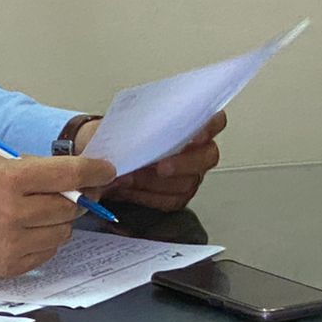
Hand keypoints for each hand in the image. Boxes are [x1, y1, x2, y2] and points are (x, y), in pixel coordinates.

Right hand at [0, 152, 116, 276]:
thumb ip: (39, 169)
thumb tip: (78, 176)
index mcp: (11, 179)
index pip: (69, 175)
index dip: (95, 171)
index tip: (107, 170)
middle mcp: (12, 213)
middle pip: (70, 207)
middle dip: (78, 197)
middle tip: (72, 192)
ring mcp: (9, 244)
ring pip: (62, 233)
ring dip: (61, 221)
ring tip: (41, 211)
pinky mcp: (6, 266)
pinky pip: (46, 254)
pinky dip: (45, 241)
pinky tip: (28, 229)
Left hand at [78, 112, 226, 210]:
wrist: (106, 157)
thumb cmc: (122, 134)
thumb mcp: (124, 123)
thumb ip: (134, 127)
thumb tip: (130, 139)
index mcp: (191, 123)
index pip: (214, 121)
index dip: (209, 128)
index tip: (194, 135)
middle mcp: (197, 149)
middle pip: (208, 156)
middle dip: (184, 163)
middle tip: (161, 167)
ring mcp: (191, 174)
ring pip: (187, 182)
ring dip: (156, 182)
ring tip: (130, 177)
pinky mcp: (178, 195)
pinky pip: (171, 201)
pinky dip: (149, 196)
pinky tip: (132, 190)